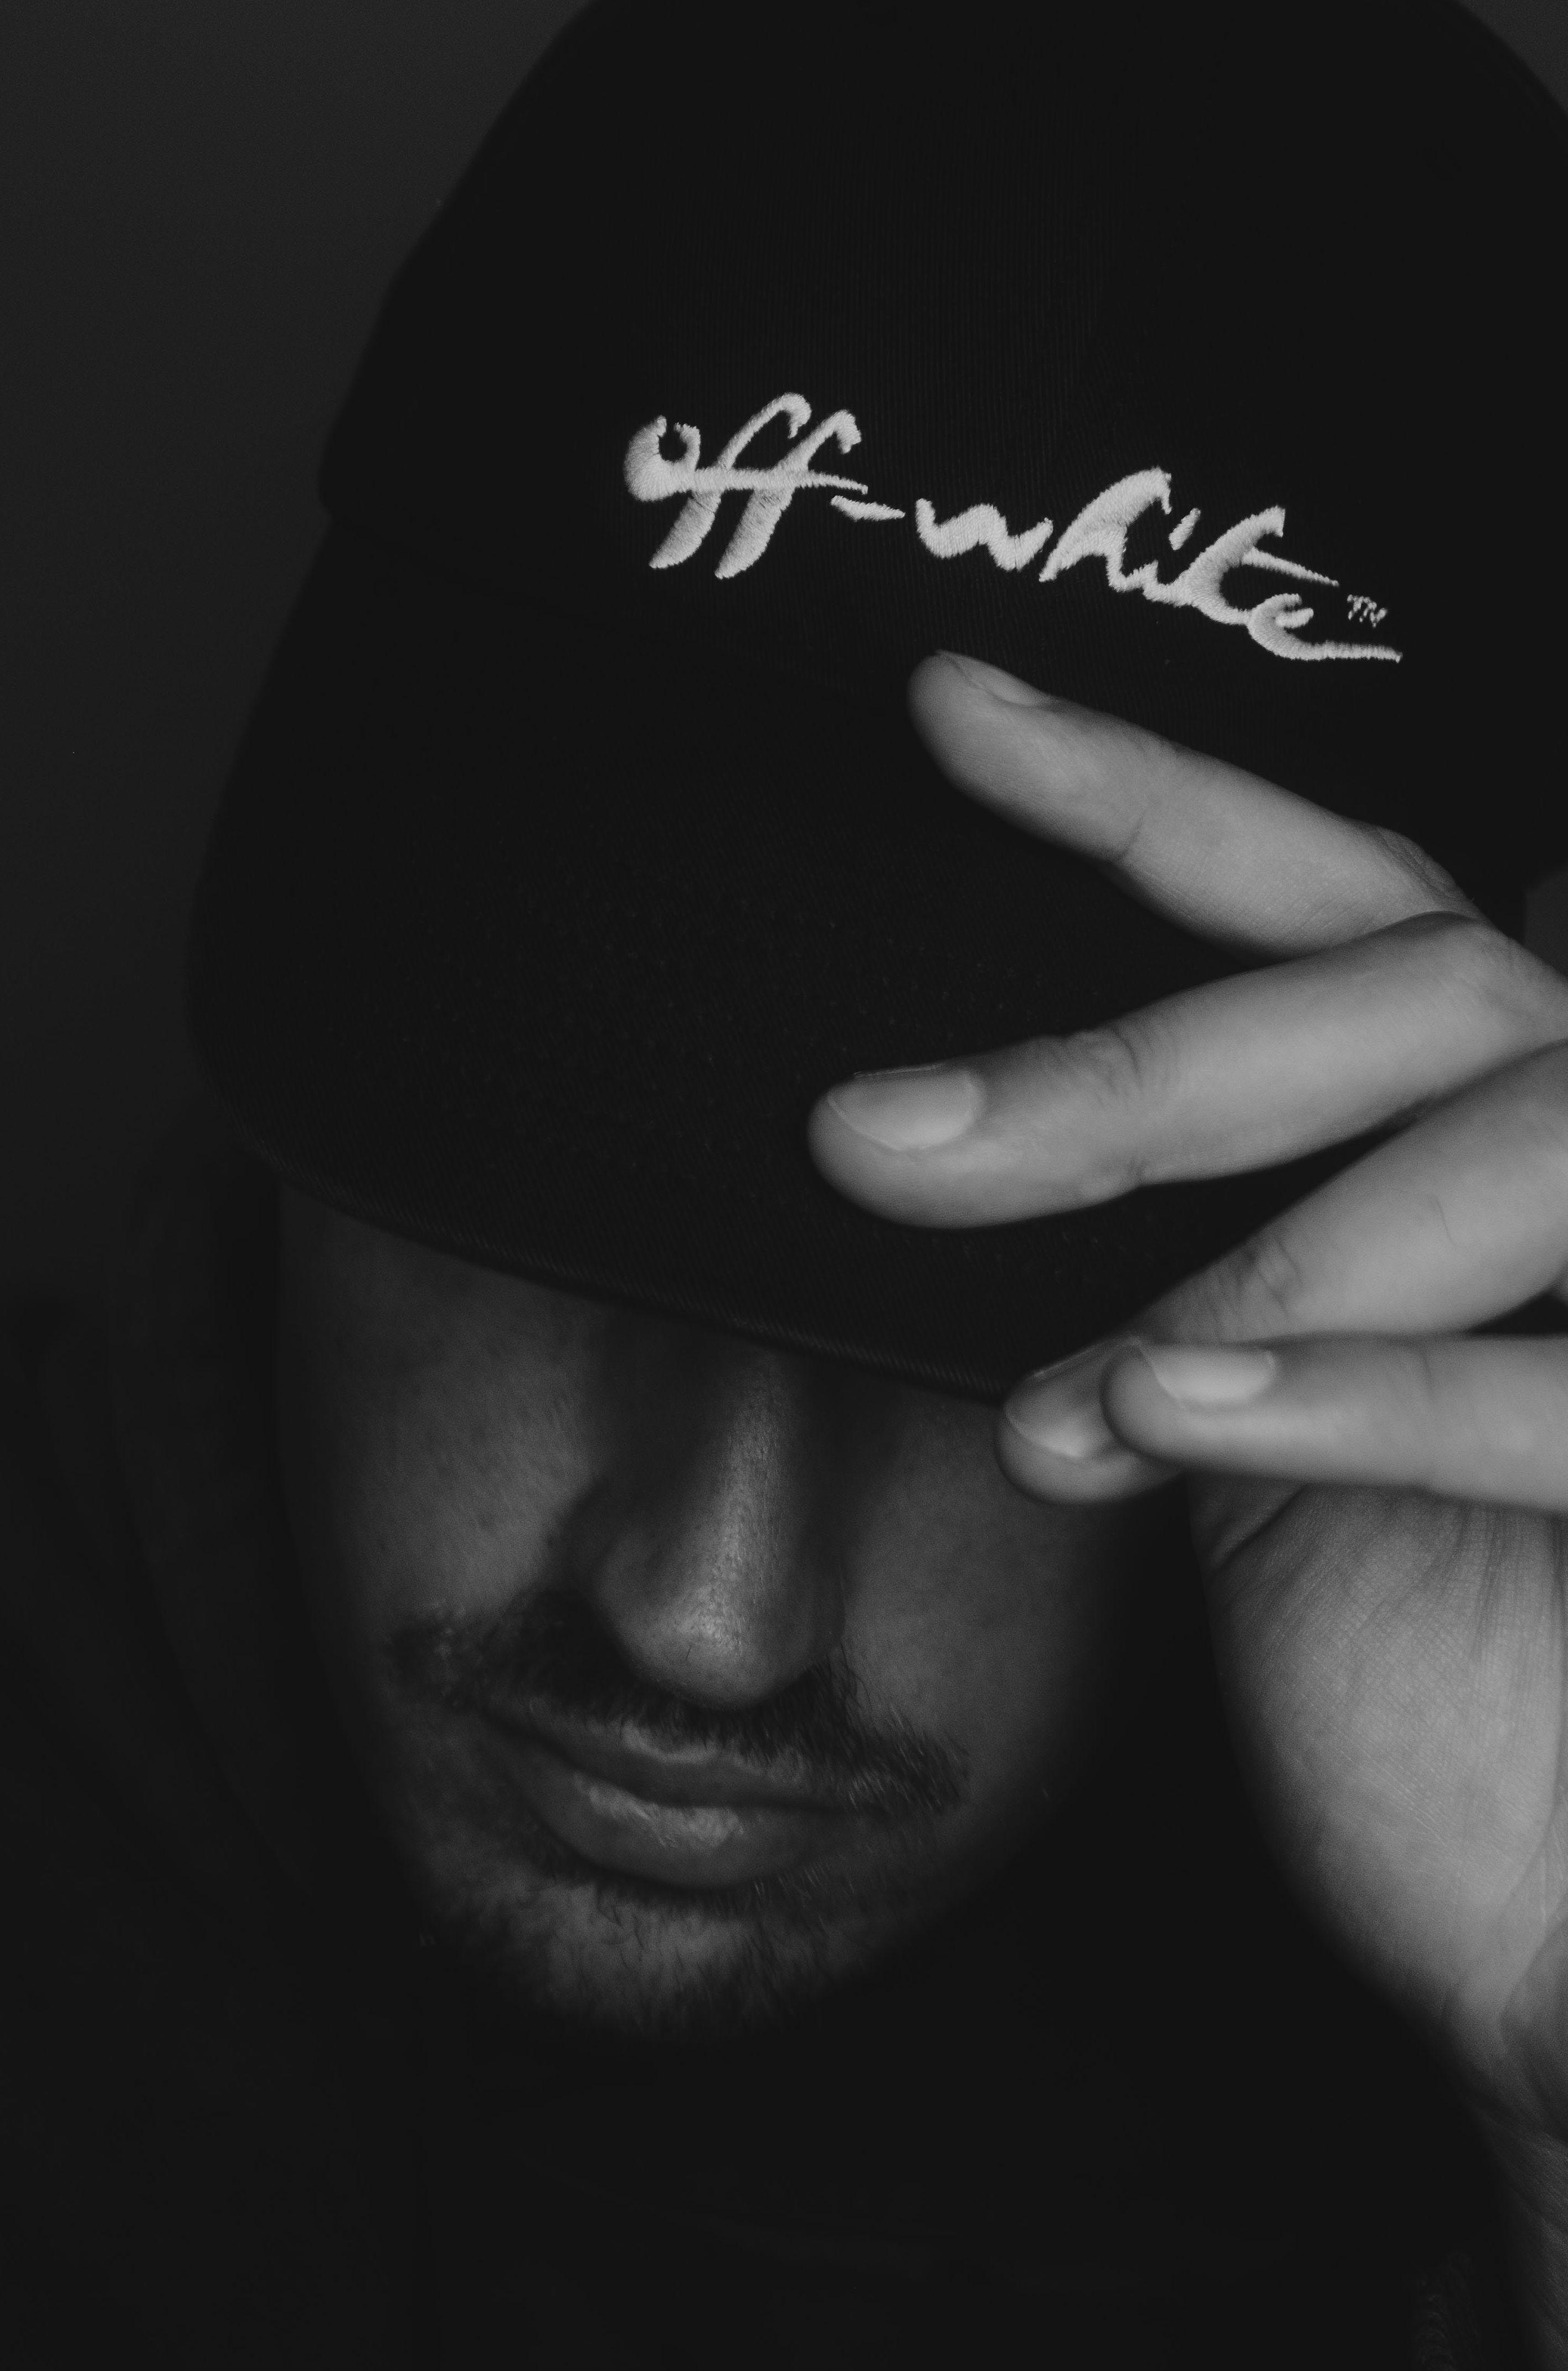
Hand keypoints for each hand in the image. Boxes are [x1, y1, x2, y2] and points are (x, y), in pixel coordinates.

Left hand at [808, 653, 1567, 2184]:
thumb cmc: (1439, 1659)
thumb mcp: (1290, 1416)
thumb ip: (1220, 1248)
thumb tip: (970, 1139)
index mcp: (1517, 1104)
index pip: (1343, 897)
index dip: (1155, 792)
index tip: (949, 711)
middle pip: (1409, 992)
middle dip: (1128, 1070)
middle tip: (872, 1143)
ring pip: (1500, 1139)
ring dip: (1253, 1265)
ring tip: (1073, 1401)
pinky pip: (1560, 1394)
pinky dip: (1363, 1391)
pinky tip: (1181, 1418)